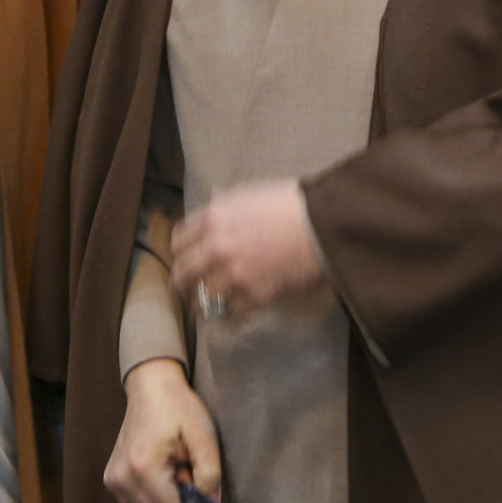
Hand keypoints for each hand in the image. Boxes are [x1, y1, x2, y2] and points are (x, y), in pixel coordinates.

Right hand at [104, 359, 221, 502]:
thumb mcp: (203, 436)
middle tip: (185, 469)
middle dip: (179, 501)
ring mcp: (113, 481)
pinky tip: (157, 471)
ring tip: (172, 467)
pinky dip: (152, 494)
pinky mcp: (111, 480)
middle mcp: (122, 479)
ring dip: (165, 498)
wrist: (149, 386)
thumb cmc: (178, 407)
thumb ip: (210, 475)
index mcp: (144, 469)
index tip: (199, 483)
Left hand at [172, 179, 323, 314]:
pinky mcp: (254, 296)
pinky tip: (233, 307)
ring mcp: (233, 274)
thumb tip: (215, 200)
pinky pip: (231, 310)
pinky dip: (231, 310)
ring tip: (207, 302)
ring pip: (204, 295)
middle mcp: (216, 248)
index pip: (178, 241)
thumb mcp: (251, 192)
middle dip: (182, 281)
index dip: (180, 251)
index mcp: (213, 218)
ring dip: (205, 299)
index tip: (184, 257)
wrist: (323, 226)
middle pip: (182, 272)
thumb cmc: (292, 202)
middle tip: (185, 287)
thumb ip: (227, 201)